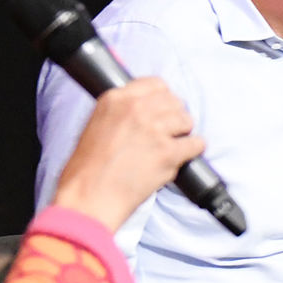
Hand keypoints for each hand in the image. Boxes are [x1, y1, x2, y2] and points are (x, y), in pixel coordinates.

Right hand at [50, 78, 203, 230]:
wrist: (88, 198)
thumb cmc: (86, 171)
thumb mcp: (95, 126)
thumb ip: (120, 113)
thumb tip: (144, 111)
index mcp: (115, 99)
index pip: (154, 84)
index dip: (163, 97)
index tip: (163, 108)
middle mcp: (136, 109)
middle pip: (173, 100)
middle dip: (174, 115)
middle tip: (169, 131)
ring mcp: (154, 129)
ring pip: (186, 120)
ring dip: (183, 133)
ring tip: (173, 145)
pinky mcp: (167, 152)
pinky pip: (195, 143)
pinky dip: (193, 151)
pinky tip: (183, 157)